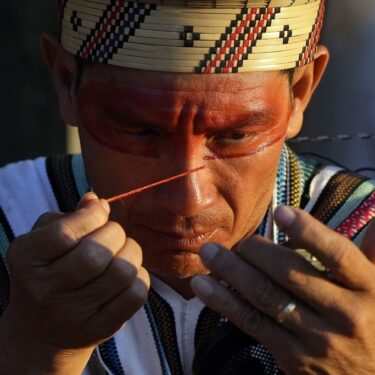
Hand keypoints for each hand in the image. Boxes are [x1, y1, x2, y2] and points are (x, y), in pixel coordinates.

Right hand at [1, 193, 149, 372]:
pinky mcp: (99, 328)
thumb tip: (96, 201)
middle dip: (116, 233)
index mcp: (27, 259)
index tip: (101, 213)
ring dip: (132, 252)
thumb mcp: (44, 241)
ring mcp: (73, 314)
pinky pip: (136, 294)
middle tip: (113, 234)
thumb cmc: (48, 270)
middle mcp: (45, 290)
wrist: (41, 330)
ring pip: (122, 271)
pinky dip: (140, 276)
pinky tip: (128, 274)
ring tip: (123, 251)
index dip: (93, 216)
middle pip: (97, 253)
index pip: (65, 232)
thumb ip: (70, 217)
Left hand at [191, 206, 374, 373]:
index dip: (308, 231)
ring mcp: (317, 339)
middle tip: (237, 240)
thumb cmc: (373, 322)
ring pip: (266, 298)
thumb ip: (374, 252)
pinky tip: (203, 286)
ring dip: (232, 272)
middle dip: (256, 252)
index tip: (279, 211)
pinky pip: (252, 324)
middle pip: (291, 274)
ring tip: (208, 253)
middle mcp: (346, 314)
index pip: (338, 255)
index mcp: (369, 289)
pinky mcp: (292, 357)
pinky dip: (225, 303)